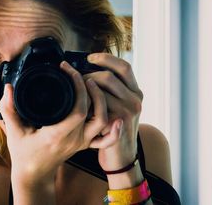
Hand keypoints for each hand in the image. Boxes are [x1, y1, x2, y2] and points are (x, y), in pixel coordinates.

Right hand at [0, 61, 115, 186]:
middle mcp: (73, 139)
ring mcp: (81, 143)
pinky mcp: (85, 144)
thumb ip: (9, 109)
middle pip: (95, 113)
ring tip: (93, 84)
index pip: (77, 109)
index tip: (67, 70)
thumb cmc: (24, 153)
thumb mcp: (14, 131)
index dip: (77, 86)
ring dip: (102, 102)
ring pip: (103, 122)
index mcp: (56, 135)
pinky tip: (116, 117)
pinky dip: (114, 130)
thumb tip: (8, 88)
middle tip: (81, 73)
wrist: (33, 174)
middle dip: (92, 89)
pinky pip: (105, 140)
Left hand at [84, 53, 142, 171]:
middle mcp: (135, 99)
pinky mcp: (119, 121)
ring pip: (101, 89)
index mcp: (136, 91)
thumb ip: (112, 90)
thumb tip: (89, 70)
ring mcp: (128, 110)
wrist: (121, 155)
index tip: (89, 57)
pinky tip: (81, 105)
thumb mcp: (120, 106)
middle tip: (76, 77)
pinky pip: (98, 104)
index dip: (106, 58)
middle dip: (89, 74)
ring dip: (85, 88)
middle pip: (109, 76)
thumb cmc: (115, 128)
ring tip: (77, 91)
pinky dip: (87, 102)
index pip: (124, 66)